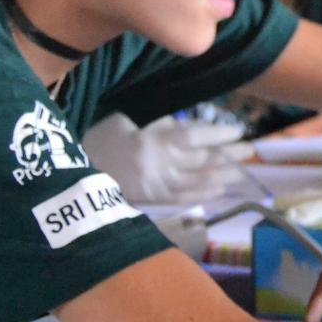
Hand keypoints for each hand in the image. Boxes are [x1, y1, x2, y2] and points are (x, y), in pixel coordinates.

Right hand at [81, 114, 252, 203]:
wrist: (71, 173)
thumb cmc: (98, 138)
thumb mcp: (126, 121)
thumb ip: (159, 124)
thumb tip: (188, 128)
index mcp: (152, 141)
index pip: (194, 137)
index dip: (219, 135)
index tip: (239, 131)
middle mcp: (158, 166)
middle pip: (201, 160)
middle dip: (228, 156)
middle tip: (250, 151)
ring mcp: (155, 186)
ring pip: (196, 182)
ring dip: (222, 177)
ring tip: (242, 172)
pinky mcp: (149, 200)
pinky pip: (181, 199)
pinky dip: (202, 195)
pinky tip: (219, 191)